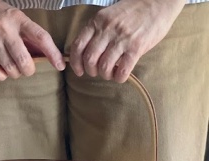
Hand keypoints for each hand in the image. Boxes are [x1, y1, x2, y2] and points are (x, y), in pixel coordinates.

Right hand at [0, 0, 65, 80]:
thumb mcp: (15, 18)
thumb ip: (29, 37)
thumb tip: (46, 55)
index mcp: (18, 19)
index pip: (41, 38)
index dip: (53, 54)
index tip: (60, 65)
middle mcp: (6, 30)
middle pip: (24, 61)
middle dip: (28, 70)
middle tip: (25, 67)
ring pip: (11, 69)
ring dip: (14, 73)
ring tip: (11, 65)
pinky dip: (1, 76)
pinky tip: (1, 70)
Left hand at [70, 0, 184, 82]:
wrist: (159, 1)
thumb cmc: (132, 12)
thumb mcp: (108, 16)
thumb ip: (96, 32)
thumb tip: (84, 54)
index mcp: (97, 21)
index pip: (78, 46)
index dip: (75, 63)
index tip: (79, 71)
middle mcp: (107, 29)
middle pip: (90, 59)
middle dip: (91, 71)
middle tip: (97, 72)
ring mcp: (122, 38)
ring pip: (104, 67)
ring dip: (105, 75)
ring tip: (110, 73)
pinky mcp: (136, 47)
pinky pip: (122, 70)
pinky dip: (118, 78)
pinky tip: (120, 75)